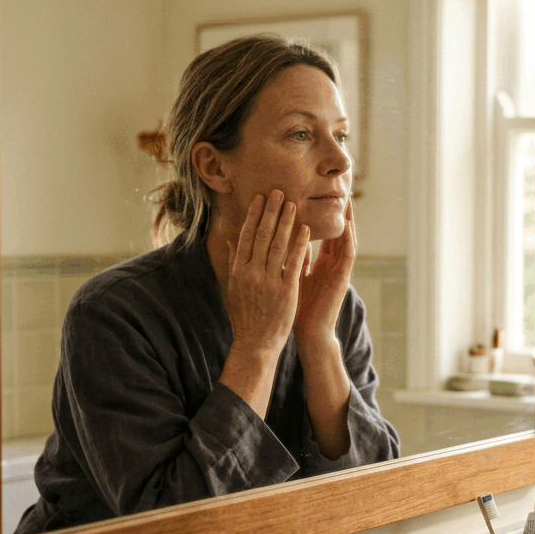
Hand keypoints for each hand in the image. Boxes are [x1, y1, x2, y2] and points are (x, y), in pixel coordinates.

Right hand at [224, 190, 309, 360]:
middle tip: (278, 191)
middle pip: (261, 235)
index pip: (246, 236)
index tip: (259, 197)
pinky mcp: (286, 291)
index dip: (253, 215)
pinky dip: (299, 244)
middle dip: (270, 211)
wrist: (255, 342)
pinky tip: (305, 229)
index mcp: (239, 270)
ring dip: (285, 222)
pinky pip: (293, 262)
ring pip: (277, 245)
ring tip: (293, 203)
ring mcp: (268, 282)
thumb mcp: (233, 287)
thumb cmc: (246, 315)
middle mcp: (251, 273)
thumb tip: (229, 239)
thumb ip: (233, 261)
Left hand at [294, 197, 356, 340]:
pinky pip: (348, 255)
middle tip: (340, 190)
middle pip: (338, 232)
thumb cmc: (297, 307)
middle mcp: (332, 264)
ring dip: (348, 221)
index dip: (323, 214)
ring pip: (347, 240)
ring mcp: (340, 271)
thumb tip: (284, 237)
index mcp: (320, 262)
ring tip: (348, 200)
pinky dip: (349, 239)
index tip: (319, 195)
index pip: (323, 233)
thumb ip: (292, 256)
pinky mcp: (343, 279)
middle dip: (340, 212)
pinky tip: (347, 225)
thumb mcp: (292, 275)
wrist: (307, 332)